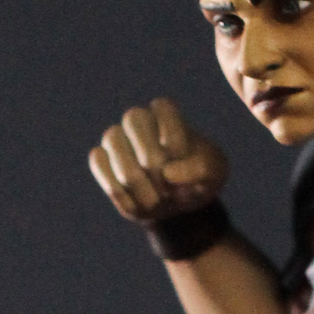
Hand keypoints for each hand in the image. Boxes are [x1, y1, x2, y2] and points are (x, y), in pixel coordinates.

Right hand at [88, 99, 227, 224]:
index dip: (172, 137)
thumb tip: (167, 173)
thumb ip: (201, 169)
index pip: (163, 107)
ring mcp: (119, 139)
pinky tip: (136, 204)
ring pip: (113, 138)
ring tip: (155, 202)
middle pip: (134, 117)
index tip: (182, 163)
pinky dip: (117, 186)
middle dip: (151, 157)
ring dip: (134, 177)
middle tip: (167, 187)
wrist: (178, 206)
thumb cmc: (199, 182)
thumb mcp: (215, 175)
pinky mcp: (103, 159)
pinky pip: (98, 161)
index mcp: (169, 116)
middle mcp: (140, 121)